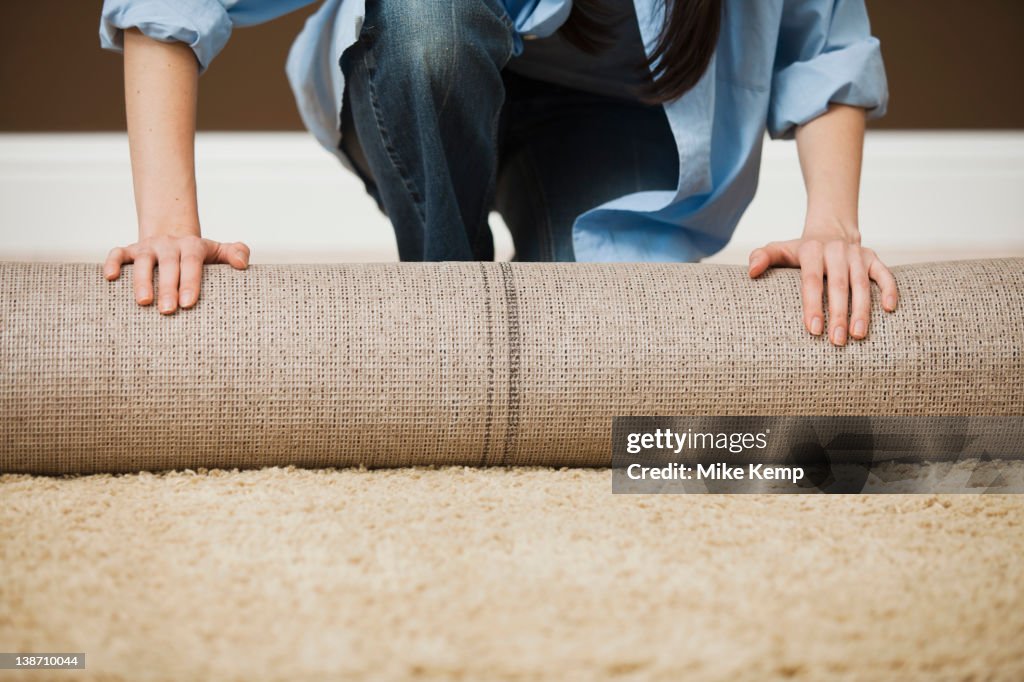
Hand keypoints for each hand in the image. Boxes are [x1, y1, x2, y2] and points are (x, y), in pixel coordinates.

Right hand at [104, 235, 249, 313]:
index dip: (190, 282)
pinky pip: (117, 253)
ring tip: (143, 302)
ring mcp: (148, 247)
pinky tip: (110, 278)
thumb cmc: (198, 254)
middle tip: (168, 311)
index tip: (188, 304)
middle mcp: (169, 245)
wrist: (172, 234)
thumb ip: (236, 253)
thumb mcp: (219, 251)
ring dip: (141, 280)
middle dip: (168, 287)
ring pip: (143, 261)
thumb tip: (243, 264)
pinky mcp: (130, 249)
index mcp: (192, 246)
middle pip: (168, 265)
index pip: (192, 263)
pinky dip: (112, 263)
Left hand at [747, 229, 897, 345]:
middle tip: (837, 341)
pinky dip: (889, 289)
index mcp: (812, 250)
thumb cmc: (801, 250)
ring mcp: (857, 254)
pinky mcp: (873, 258)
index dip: (813, 305)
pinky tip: (889, 309)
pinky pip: (884, 274)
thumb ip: (762, 257)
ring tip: (858, 335)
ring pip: (862, 284)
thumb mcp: (779, 250)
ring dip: (862, 310)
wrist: (831, 229)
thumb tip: (751, 271)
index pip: (812, 280)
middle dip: (839, 314)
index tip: (813, 330)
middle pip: (839, 285)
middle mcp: (837, 251)